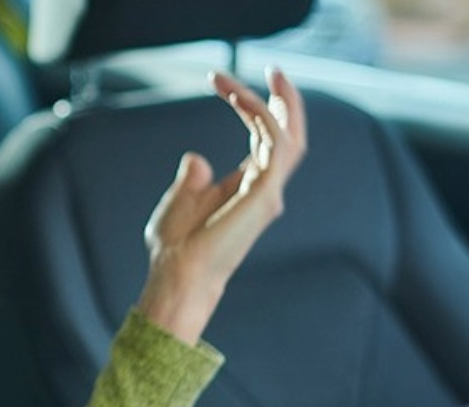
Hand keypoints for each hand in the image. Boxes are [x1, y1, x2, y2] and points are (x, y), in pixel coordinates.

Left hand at [136, 67, 308, 345]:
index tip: (229, 85)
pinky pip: (275, 143)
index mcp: (250, 190)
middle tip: (274, 70)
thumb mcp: (181, 201)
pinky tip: (240, 98)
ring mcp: (269, 193)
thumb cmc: (177, 246)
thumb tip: (197, 158)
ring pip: (288, 135)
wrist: (178, 274)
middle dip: (286, 102)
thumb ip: (192, 180)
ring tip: (249, 79)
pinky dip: (262, 116)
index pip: (267, 142)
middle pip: (291, 136)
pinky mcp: (265, 194)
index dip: (257, 111)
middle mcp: (267, 191)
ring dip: (268, 102)